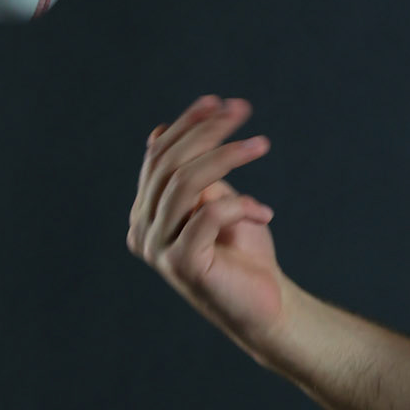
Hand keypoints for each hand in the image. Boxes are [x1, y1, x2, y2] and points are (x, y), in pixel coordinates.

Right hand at [127, 92, 292, 362]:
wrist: (266, 306)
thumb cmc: (243, 252)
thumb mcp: (217, 200)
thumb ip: (192, 173)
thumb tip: (156, 131)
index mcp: (146, 211)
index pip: (158, 156)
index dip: (186, 125)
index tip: (219, 103)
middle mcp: (143, 229)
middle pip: (169, 164)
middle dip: (207, 132)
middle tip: (244, 111)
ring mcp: (158, 249)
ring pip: (185, 184)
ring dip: (227, 156)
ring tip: (262, 145)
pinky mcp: (183, 265)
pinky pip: (207, 216)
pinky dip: (241, 207)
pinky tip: (264, 214)